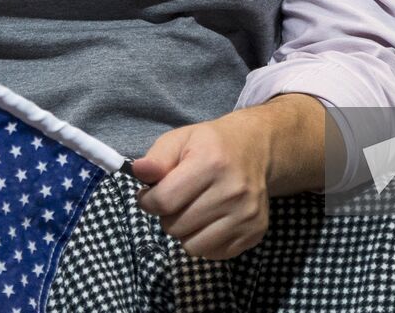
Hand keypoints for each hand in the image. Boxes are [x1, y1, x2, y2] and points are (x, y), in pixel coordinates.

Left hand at [132, 94, 323, 259]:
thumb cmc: (210, 145)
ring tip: (194, 210)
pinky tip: (212, 219)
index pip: (163, 201)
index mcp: (211, 162)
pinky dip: (206, 241)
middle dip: (168, 216)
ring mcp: (247, 214)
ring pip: (192, 247)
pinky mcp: (255, 232)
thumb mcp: (179, 140)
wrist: (255, 148)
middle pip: (175, 227)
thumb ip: (156, 158)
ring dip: (186, 232)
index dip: (148, 201)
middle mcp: (233, 190)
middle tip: (178, 199)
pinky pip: (213, 254)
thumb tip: (139, 172)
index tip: (150, 194)